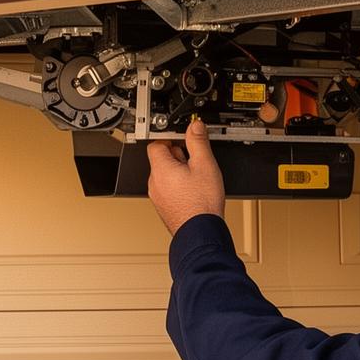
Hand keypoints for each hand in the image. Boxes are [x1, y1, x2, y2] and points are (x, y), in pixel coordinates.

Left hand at [145, 117, 226, 234]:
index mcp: (161, 169)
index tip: (184, 139)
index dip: (171, 139)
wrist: (201, 232)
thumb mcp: (205, 165)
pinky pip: (168, 189)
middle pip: (162, 159)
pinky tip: (194, 192)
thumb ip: (198, 142)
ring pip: (166, 175)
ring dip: (179, 172)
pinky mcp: (164, 207)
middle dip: (178, 156)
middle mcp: (154, 182)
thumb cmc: (201, 204)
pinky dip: (178, 187)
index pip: (157, 143)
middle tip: (195, 162)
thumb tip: (195, 126)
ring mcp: (157, 197)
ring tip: (197, 180)